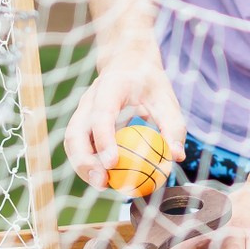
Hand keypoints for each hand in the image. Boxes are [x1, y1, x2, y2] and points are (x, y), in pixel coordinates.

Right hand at [62, 41, 185, 187]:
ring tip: (102, 185)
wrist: (128, 63)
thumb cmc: (150, 83)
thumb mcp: (166, 99)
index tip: (113, 163)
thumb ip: (173, 126)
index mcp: (110, 87)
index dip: (104, 139)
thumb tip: (177, 157)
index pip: (101, 113)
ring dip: (82, 166)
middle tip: (103, 182)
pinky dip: (86, 163)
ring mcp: (82, 111)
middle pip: (76, 131)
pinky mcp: (82, 122)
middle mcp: (89, 99)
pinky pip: (78, 146)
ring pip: (72, 141)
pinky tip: (103, 178)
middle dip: (84, 160)